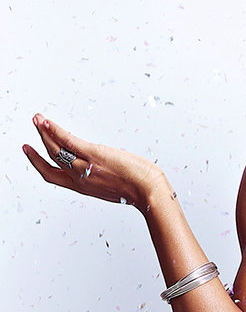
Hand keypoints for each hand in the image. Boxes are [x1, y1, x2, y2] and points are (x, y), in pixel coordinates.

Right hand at [22, 113, 166, 211]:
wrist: (148, 192)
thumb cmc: (138, 189)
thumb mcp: (113, 187)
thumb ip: (102, 178)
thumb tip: (104, 169)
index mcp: (82, 187)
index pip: (53, 175)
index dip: (38, 163)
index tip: (30, 152)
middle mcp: (78, 178)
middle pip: (51, 158)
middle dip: (38, 143)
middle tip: (34, 128)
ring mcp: (84, 166)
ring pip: (56, 147)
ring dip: (44, 131)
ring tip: (38, 119)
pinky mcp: (93, 154)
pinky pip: (68, 140)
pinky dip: (55, 130)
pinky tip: (48, 122)